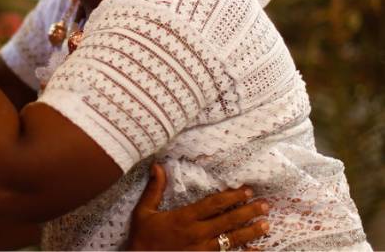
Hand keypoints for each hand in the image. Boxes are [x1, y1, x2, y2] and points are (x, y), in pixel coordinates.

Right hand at [127, 164, 269, 250]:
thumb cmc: (142, 237)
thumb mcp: (143, 211)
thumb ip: (154, 189)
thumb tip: (158, 165)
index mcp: (184, 218)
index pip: (213, 204)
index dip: (231, 196)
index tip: (246, 191)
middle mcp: (196, 234)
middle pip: (227, 221)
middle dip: (248, 212)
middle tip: (265, 205)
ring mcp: (201, 250)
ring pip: (231, 240)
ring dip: (250, 232)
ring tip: (266, 225)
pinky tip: (255, 250)